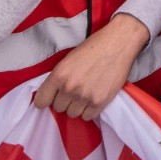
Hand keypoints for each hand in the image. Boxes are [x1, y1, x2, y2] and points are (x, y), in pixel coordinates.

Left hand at [34, 14, 148, 120]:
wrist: (119, 42)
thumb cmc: (94, 47)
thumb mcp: (69, 59)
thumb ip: (59, 78)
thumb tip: (53, 95)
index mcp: (59, 75)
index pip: (41, 101)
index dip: (47, 99)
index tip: (53, 97)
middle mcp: (69, 87)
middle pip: (58, 108)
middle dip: (65, 100)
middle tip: (76, 89)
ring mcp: (85, 96)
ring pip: (72, 114)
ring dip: (78, 106)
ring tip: (87, 92)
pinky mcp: (100, 101)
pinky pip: (87, 117)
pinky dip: (90, 110)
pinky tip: (95, 97)